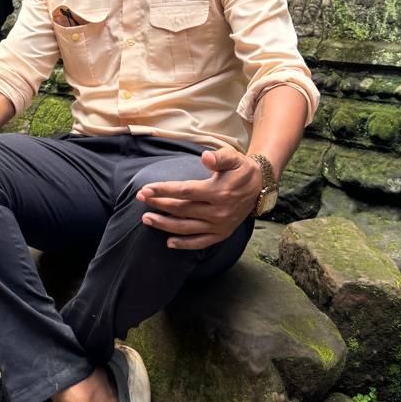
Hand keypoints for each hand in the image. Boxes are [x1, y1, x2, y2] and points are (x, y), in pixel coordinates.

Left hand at [136, 147, 262, 249]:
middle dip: (159, 204)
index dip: (164, 190)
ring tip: (146, 219)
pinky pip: (200, 242)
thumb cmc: (241, 169)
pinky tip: (169, 243)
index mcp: (218, 191)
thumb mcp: (233, 157)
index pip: (185, 192)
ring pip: (186, 228)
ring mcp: (219, 225)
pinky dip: (184, 244)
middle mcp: (218, 211)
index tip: (146, 189)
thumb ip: (219, 157)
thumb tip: (205, 157)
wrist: (260, 187)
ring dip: (164, 225)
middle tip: (140, 198)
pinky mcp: (222, 234)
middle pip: (182, 209)